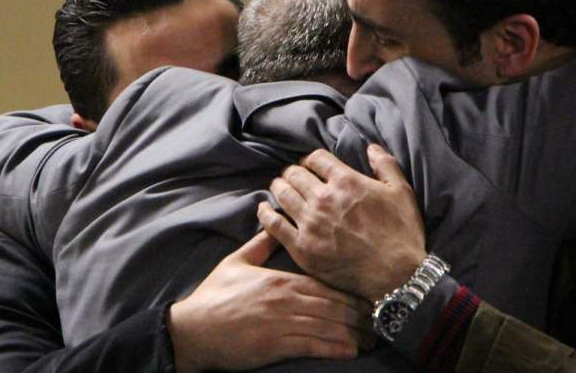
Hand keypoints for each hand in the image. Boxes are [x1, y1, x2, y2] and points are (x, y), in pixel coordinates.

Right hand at [167, 230, 372, 372]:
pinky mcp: (277, 345)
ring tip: (373, 338)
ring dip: (355, 333)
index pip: (326, 283)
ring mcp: (283, 322)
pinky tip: (352, 351)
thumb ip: (259, 245)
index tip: (369, 294)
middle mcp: (287, 299)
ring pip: (330, 325)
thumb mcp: (236, 263)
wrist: (194, 329)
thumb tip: (273, 224)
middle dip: (360, 314)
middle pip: (335, 304)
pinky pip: (314, 345)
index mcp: (281, 279)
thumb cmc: (214, 296)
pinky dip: (336, 348)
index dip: (351, 291)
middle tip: (381, 319)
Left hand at [258, 144, 425, 301]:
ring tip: (279, 188)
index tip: (312, 166)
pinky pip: (273, 224)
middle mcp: (323, 199)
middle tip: (294, 177)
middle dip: (293, 172)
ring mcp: (310, 223)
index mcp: (346, 181)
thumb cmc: (401, 233)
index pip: (316, 159)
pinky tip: (263, 208)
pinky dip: (265, 213)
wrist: (396, 276)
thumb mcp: (401, 192)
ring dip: (279, 187)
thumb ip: (385, 165)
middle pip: (295, 174)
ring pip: (282, 194)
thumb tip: (371, 148)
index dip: (311, 160)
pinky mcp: (301, 247)